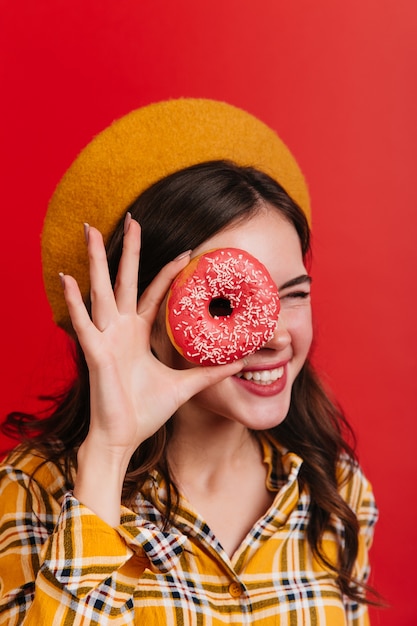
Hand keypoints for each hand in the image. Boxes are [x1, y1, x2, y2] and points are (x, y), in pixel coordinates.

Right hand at [60, 215, 243, 500]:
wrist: (124, 437)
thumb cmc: (146, 410)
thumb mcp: (184, 385)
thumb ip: (209, 372)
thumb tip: (240, 362)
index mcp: (138, 332)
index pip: (153, 292)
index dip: (168, 271)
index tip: (186, 251)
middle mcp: (120, 329)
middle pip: (124, 280)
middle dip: (127, 250)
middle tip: (133, 218)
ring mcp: (105, 337)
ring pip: (101, 291)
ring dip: (96, 261)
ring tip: (90, 230)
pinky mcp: (95, 352)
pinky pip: (83, 323)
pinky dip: (74, 301)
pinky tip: (68, 278)